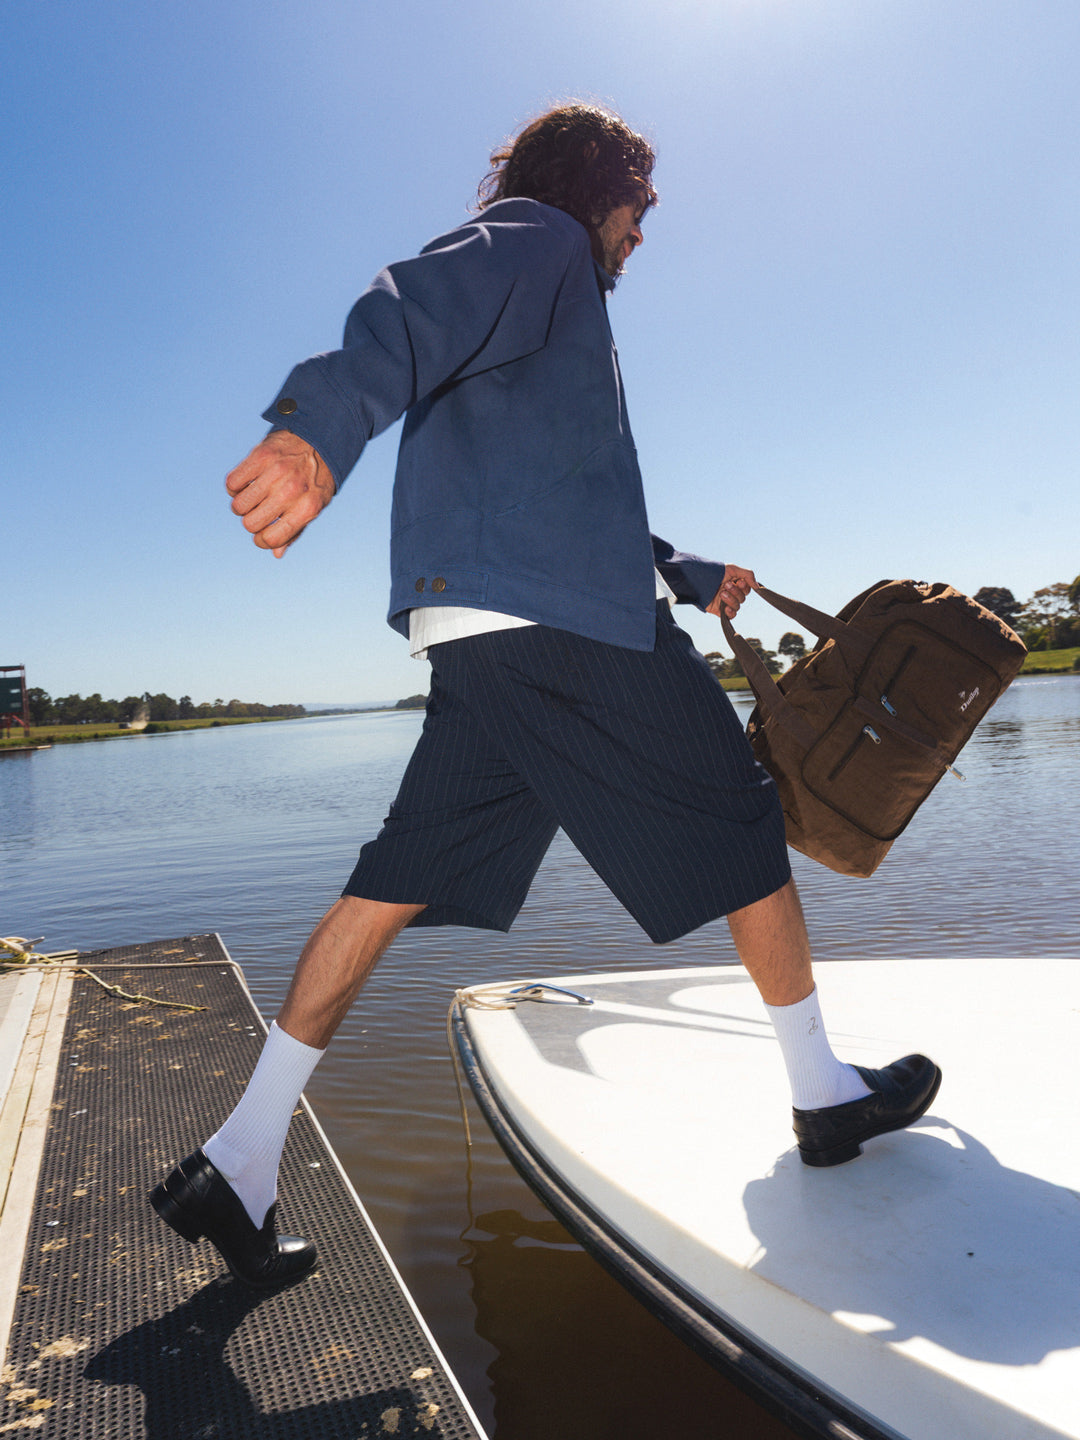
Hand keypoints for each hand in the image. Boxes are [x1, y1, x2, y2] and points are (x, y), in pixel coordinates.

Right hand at [225, 431, 335, 557]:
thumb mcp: (315, 506)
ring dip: (240, 505)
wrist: (320, 438)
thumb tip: (276, 553)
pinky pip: (232, 483)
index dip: (262, 541)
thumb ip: (296, 530)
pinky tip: (246, 483)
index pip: (271, 538)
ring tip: (252, 497)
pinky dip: (234, 487)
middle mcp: (292, 491)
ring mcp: (276, 472)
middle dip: (250, 522)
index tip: (262, 534)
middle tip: (258, 511)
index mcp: (307, 508)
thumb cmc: (316, 479)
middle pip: (250, 524)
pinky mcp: (261, 455)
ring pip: (238, 505)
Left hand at [706, 564, 756, 619]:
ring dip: (731, 599)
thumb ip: (748, 575)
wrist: (697, 581)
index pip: (747, 589)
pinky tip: (725, 607)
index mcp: (734, 583)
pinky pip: (731, 615)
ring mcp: (725, 602)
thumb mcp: (732, 569)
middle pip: (742, 598)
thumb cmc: (714, 573)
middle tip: (725, 585)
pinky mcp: (719, 610)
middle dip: (735, 591)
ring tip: (721, 593)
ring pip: (737, 606)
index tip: (737, 581)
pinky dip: (730, 612)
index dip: (744, 586)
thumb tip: (757, 587)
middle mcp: (731, 593)